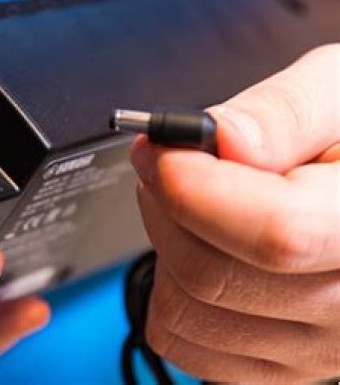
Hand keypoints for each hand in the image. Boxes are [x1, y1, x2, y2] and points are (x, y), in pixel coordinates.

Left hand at [132, 44, 339, 381]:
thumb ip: (286, 112)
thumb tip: (225, 140)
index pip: (275, 235)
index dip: (192, 189)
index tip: (156, 150)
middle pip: (211, 275)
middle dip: (166, 205)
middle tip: (171, 162)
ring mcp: (317, 348)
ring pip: (184, 312)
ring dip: (165, 247)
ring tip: (195, 203)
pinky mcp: (278, 365)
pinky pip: (182, 341)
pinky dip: (169, 290)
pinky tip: (202, 248)